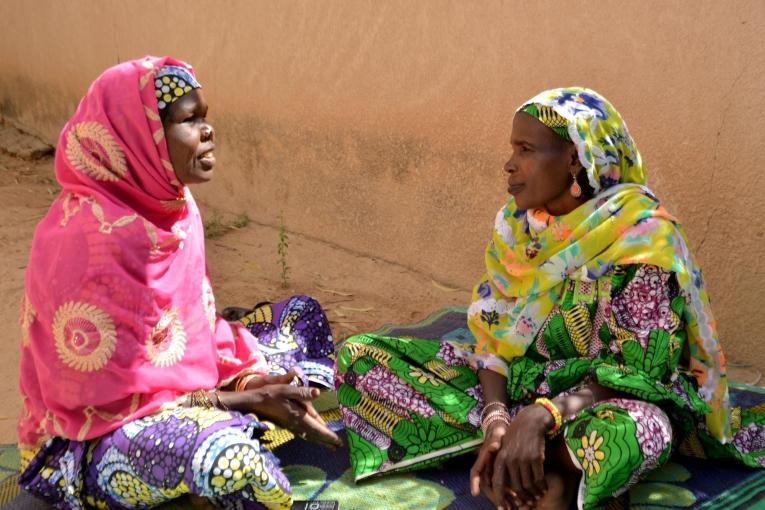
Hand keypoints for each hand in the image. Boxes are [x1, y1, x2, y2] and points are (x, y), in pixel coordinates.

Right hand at [223, 370, 341, 448]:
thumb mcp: (286, 389)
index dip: (328, 435)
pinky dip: (310, 436)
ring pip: (308, 435)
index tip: (338, 442)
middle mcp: (296, 424)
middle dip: (326, 440)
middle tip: (338, 446)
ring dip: (319, 440)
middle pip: (314, 434)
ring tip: (329, 444)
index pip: (317, 428)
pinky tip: (312, 436)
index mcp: (298, 416)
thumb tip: (317, 393)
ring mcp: (290, 425)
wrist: (254, 402)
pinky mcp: (286, 424)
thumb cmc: (271, 393)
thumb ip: (302, 392)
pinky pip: (302, 432)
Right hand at [470, 419, 508, 507]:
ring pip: (497, 489)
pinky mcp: (502, 474)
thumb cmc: (499, 433)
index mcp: (483, 459)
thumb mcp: (497, 435)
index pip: (475, 472)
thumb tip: (494, 445)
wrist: (504, 432)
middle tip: (504, 508)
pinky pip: (504, 487)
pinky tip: (519, 500)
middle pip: (488, 486)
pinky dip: (510, 494)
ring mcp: (493, 472)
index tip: (475, 493)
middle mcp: (486, 468)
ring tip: (515, 506)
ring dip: (504, 498)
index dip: (474, 483)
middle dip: (496, 497)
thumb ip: (495, 440)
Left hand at [492, 404, 550, 507]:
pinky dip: (542, 486)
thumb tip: (502, 485)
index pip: (498, 483)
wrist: (530, 422)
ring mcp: (523, 459)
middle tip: (528, 504)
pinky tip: (544, 489)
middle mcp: (510, 460)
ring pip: (529, 484)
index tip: (504, 509)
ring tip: (537, 497)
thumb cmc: (516, 436)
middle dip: (523, 498)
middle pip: (516, 487)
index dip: (501, 498)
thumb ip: (502, 464)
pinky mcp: (536, 458)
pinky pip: (539, 478)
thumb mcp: (504, 447)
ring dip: (534, 494)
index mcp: (500, 458)